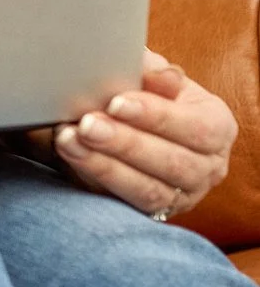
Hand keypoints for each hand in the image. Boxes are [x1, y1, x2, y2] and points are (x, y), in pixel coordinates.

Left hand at [54, 48, 236, 217]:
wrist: (137, 123)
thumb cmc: (151, 93)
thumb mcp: (157, 76)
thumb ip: (156, 72)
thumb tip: (158, 74)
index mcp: (217, 126)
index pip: (194, 127)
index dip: (156, 115)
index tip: (117, 102)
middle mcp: (208, 167)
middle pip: (171, 162)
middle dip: (125, 143)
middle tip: (87, 124)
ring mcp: (183, 196)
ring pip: (147, 189)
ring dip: (104, 165)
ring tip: (68, 140)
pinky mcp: (154, 213)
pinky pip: (126, 203)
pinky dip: (95, 179)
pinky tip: (72, 157)